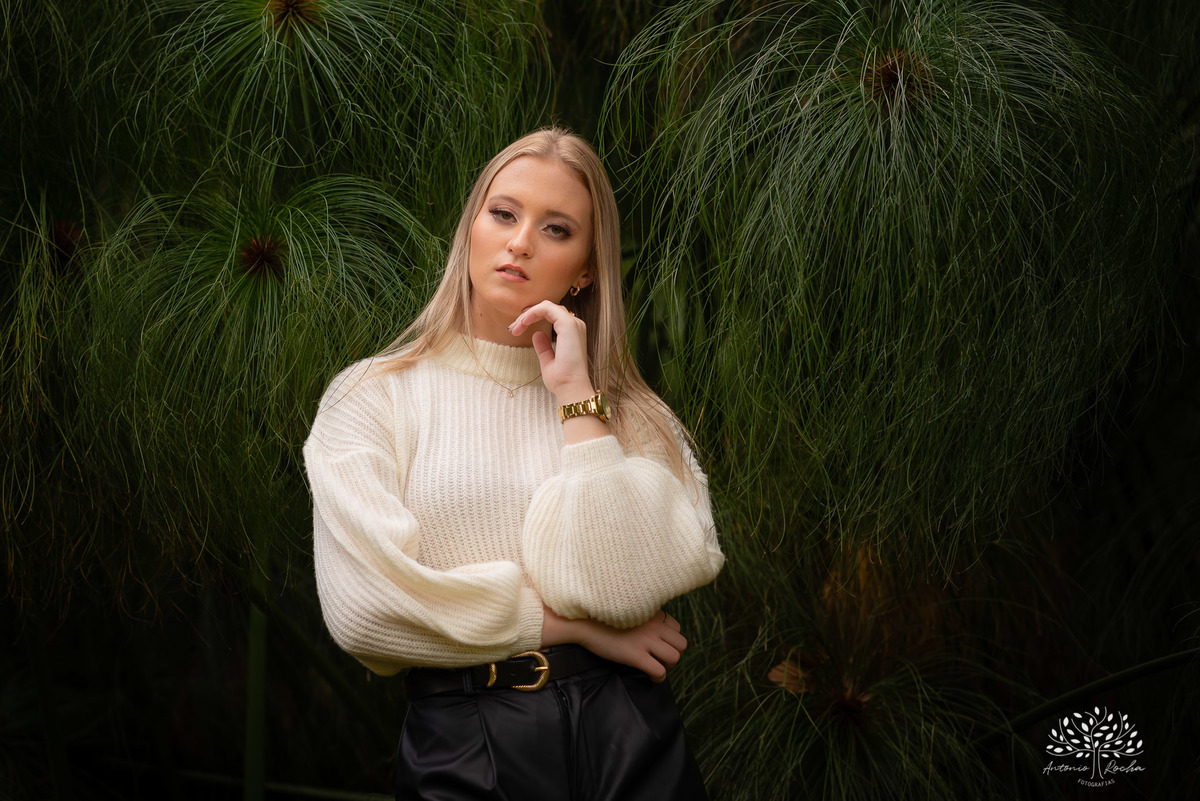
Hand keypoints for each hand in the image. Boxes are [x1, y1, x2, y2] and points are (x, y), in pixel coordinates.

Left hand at [508, 301, 592, 402]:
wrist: (570, 388)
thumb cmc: (562, 380)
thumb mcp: (548, 361)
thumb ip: (543, 347)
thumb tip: (536, 334)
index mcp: (572, 333)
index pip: (551, 315)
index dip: (532, 318)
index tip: (517, 330)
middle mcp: (575, 325)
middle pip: (547, 309)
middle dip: (527, 316)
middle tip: (513, 329)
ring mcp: (572, 323)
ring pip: (546, 306)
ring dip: (528, 314)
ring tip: (515, 327)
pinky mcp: (568, 324)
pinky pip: (547, 308)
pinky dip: (532, 312)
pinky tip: (523, 322)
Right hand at [542, 607, 686, 681]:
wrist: (583, 622)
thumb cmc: (601, 617)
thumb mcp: (628, 611)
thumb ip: (643, 617)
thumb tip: (650, 630)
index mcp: (652, 613)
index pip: (677, 629)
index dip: (670, 640)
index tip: (659, 645)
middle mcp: (653, 626)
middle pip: (681, 644)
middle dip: (673, 654)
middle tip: (660, 659)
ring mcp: (646, 641)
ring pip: (675, 658)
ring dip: (668, 666)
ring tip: (656, 667)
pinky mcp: (636, 655)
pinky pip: (659, 671)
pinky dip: (658, 677)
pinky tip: (650, 677)